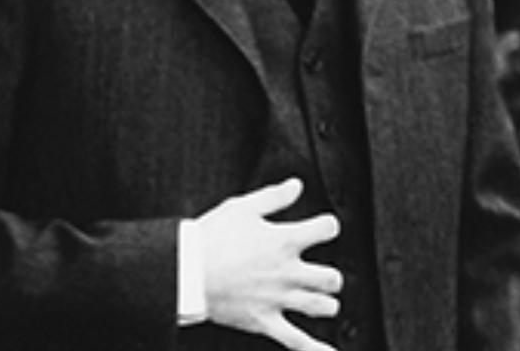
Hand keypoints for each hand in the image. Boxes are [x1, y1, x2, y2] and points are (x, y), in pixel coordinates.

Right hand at [196, 178, 341, 350]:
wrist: (188, 270)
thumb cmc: (213, 236)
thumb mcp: (244, 206)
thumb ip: (275, 197)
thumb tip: (297, 185)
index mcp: (285, 240)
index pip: (325, 230)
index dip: (327, 226)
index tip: (324, 227)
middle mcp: (288, 272)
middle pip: (330, 277)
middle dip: (331, 276)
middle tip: (324, 274)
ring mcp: (278, 299)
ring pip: (319, 306)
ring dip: (327, 304)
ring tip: (325, 302)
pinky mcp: (264, 321)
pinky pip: (295, 341)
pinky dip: (314, 349)